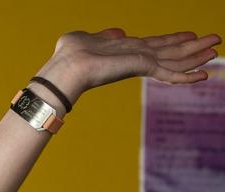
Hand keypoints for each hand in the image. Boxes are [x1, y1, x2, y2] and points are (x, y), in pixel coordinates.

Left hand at [38, 29, 220, 105]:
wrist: (65, 67)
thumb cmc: (69, 54)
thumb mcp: (87, 38)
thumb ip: (104, 36)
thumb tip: (116, 32)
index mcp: (126, 48)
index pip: (156, 44)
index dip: (173, 39)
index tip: (190, 35)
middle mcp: (136, 56)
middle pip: (171, 51)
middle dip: (193, 47)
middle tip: (216, 41)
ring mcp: (139, 63)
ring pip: (175, 60)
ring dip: (196, 55)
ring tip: (215, 51)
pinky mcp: (140, 68)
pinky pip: (168, 73)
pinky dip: (186, 75)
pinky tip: (204, 75)